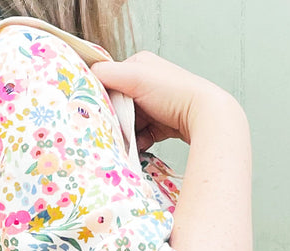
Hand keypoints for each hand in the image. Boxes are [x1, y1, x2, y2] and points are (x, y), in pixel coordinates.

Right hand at [90, 51, 238, 151]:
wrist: (205, 116)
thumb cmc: (173, 93)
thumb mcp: (135, 77)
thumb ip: (106, 74)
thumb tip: (84, 78)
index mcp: (139, 65)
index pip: (109, 80)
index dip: (101, 97)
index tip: (97, 112)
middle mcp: (148, 83)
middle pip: (118, 105)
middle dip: (115, 119)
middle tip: (113, 130)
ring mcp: (156, 105)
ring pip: (130, 122)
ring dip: (127, 134)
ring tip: (128, 141)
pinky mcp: (163, 124)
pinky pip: (143, 135)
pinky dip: (140, 142)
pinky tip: (141, 146)